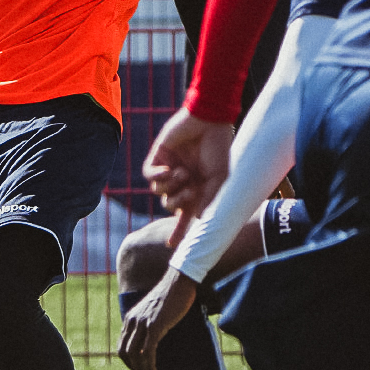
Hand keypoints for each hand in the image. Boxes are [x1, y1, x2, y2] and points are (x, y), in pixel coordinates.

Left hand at [117, 268, 199, 369]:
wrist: (179, 280)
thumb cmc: (172, 295)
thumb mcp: (154, 311)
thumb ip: (150, 323)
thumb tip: (154, 338)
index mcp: (131, 318)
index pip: (122, 344)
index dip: (128, 360)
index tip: (139, 369)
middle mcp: (133, 321)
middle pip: (125, 352)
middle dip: (134, 368)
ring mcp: (143, 323)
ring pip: (135, 354)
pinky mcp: (155, 326)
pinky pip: (147, 351)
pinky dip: (149, 365)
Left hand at [144, 108, 232, 244]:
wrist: (209, 122)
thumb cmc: (218, 149)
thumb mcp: (219, 178)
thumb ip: (208, 199)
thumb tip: (198, 219)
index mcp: (198, 188)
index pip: (185, 215)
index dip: (178, 230)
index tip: (172, 247)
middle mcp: (182, 182)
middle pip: (169, 205)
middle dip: (178, 201)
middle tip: (191, 188)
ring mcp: (169, 170)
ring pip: (158, 192)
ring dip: (171, 186)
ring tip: (183, 172)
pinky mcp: (158, 157)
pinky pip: (150, 176)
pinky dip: (158, 176)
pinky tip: (169, 169)